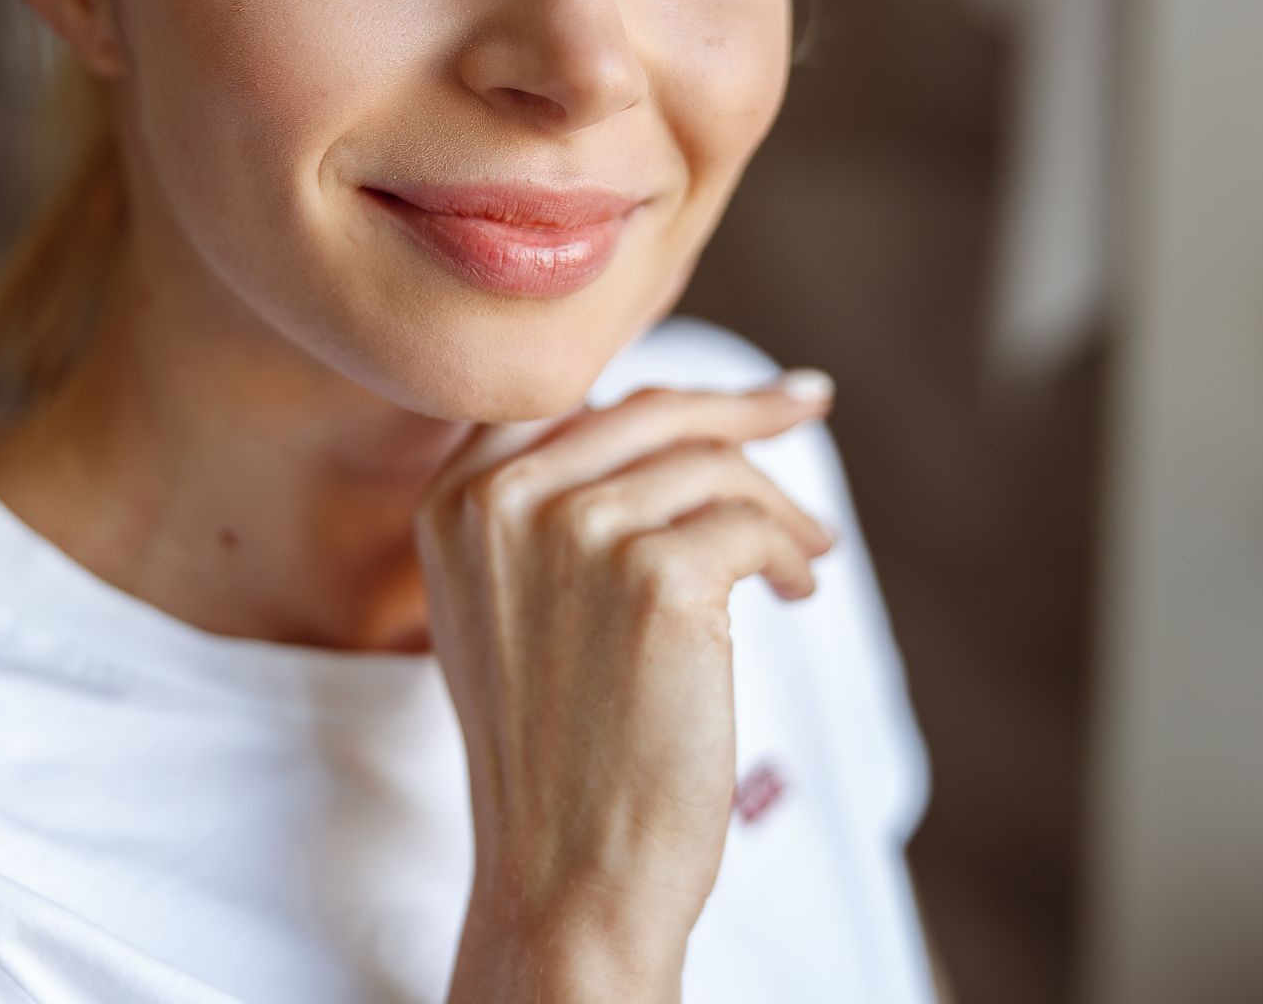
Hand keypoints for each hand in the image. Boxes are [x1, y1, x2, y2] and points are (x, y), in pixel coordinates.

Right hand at [420, 373, 837, 996]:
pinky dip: (791, 554)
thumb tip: (665, 427)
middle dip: (744, 408)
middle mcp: (501, 502)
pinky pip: (752, 527)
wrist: (566, 870)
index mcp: (453, 503)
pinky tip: (798, 592)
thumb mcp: (506, 610)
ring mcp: (575, 532)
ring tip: (807, 552)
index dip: (666, 392)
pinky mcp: (655, 576)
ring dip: (777, 505)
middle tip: (808, 404)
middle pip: (651, 412)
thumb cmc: (553, 752)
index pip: (572, 403)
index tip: (741, 392)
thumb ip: (546, 513)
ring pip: (712, 467)